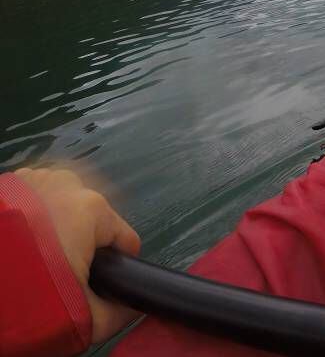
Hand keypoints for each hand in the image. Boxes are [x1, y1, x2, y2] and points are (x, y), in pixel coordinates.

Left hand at [14, 167, 141, 343]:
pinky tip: (19, 245)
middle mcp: (67, 184)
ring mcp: (32, 180)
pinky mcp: (5, 186)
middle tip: (59, 276)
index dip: (114, 269)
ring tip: (37, 260)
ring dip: (56, 227)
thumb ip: (123, 311)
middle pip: (93, 217)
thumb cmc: (31, 300)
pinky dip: (30, 219)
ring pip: (62, 203)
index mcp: (94, 209)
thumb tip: (135, 305)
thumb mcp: (86, 320)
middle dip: (83, 243)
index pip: (124, 240)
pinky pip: (32, 200)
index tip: (92, 287)